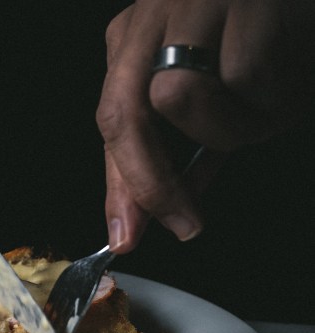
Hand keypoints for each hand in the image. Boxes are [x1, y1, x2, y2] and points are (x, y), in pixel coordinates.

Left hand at [97, 0, 314, 252]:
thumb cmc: (262, 36)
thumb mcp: (210, 95)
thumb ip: (179, 148)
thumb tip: (164, 209)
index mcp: (136, 42)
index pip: (113, 124)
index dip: (122, 188)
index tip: (126, 236)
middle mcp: (153, 17)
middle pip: (126, 113)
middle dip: (154, 181)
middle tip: (185, 222)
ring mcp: (191, 3)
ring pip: (183, 95)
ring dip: (233, 127)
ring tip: (269, 104)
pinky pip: (245, 73)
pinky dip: (275, 95)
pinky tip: (290, 71)